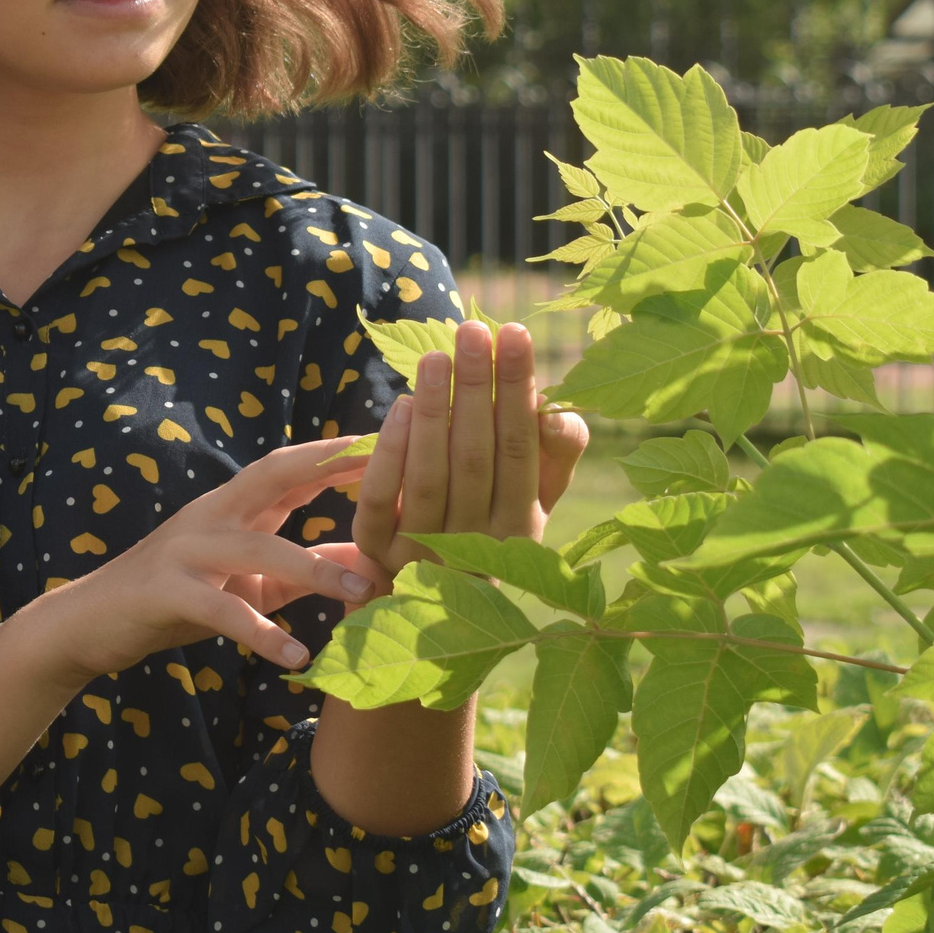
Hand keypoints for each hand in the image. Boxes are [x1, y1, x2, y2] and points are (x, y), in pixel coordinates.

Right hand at [38, 438, 395, 680]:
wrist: (90, 621)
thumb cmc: (178, 599)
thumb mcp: (250, 583)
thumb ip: (306, 569)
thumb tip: (374, 560)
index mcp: (232, 507)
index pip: (292, 467)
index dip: (340, 453)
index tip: (397, 440)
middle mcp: (210, 514)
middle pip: (272, 475)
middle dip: (327, 467)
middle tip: (385, 469)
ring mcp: (185, 549)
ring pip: (257, 547)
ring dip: (313, 567)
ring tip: (363, 592)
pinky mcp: (167, 591)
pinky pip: (221, 610)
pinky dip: (260, 633)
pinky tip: (296, 657)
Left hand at [352, 319, 587, 582]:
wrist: (430, 603)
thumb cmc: (490, 525)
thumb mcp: (534, 496)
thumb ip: (556, 452)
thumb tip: (556, 408)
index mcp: (521, 527)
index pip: (521, 447)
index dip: (517, 390)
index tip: (514, 333)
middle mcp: (476, 544)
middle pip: (477, 456)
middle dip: (477, 388)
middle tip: (473, 329)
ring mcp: (423, 554)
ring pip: (431, 475)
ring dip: (434, 412)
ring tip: (437, 357)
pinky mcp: (377, 552)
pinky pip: (383, 498)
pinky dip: (390, 452)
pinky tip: (401, 406)